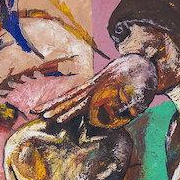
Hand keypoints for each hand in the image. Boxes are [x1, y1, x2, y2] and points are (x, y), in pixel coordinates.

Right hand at [36, 53, 157, 126]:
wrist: (141, 60)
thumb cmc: (143, 79)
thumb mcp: (143, 91)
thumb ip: (135, 102)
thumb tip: (129, 113)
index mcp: (105, 89)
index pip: (83, 102)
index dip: (70, 112)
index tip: (57, 120)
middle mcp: (94, 86)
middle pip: (71, 98)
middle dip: (55, 107)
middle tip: (39, 115)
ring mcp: (92, 84)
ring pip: (69, 95)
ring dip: (53, 104)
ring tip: (36, 111)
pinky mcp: (92, 84)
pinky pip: (74, 92)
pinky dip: (62, 99)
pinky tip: (52, 105)